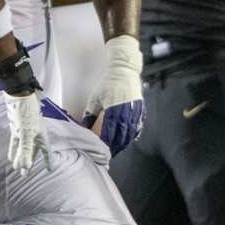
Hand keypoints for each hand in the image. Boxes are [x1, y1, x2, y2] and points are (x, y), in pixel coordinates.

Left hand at [6, 91, 43, 169]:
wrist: (18, 96)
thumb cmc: (26, 113)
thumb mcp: (26, 134)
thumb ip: (25, 150)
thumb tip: (25, 166)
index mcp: (41, 135)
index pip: (46, 152)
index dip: (47, 161)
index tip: (49, 170)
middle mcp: (35, 134)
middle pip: (33, 152)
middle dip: (29, 163)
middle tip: (25, 174)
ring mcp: (25, 131)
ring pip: (23, 148)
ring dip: (20, 157)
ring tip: (17, 167)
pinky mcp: (17, 127)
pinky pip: (16, 142)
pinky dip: (14, 150)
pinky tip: (11, 157)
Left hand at [86, 33, 145, 154]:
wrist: (124, 69)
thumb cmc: (108, 83)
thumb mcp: (95, 98)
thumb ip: (90, 114)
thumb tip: (84, 127)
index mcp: (113, 109)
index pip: (109, 132)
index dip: (106, 143)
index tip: (102, 150)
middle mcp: (125, 112)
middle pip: (121, 135)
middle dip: (115, 146)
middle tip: (110, 154)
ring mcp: (134, 111)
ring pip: (130, 133)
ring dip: (124, 143)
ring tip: (118, 149)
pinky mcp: (140, 109)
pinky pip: (137, 126)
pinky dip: (133, 134)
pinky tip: (129, 139)